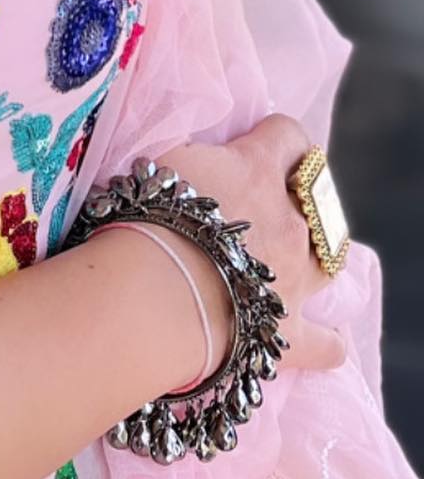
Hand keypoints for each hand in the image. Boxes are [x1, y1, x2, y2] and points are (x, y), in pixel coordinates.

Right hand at [158, 113, 346, 375]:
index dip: (276, 136)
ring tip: (299, 254)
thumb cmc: (147, 215)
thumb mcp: (161, 160)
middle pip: (317, 196)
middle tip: (272, 199)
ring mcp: (297, 279)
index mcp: (256, 170)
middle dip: (300, 194)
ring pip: (331, 259)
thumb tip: (196, 145)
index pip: (287, 135)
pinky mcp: (291, 333)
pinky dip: (331, 341)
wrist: (156, 293)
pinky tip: (331, 339)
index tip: (259, 140)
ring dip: (319, 253)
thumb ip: (190, 151)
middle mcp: (288, 221)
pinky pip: (328, 343)